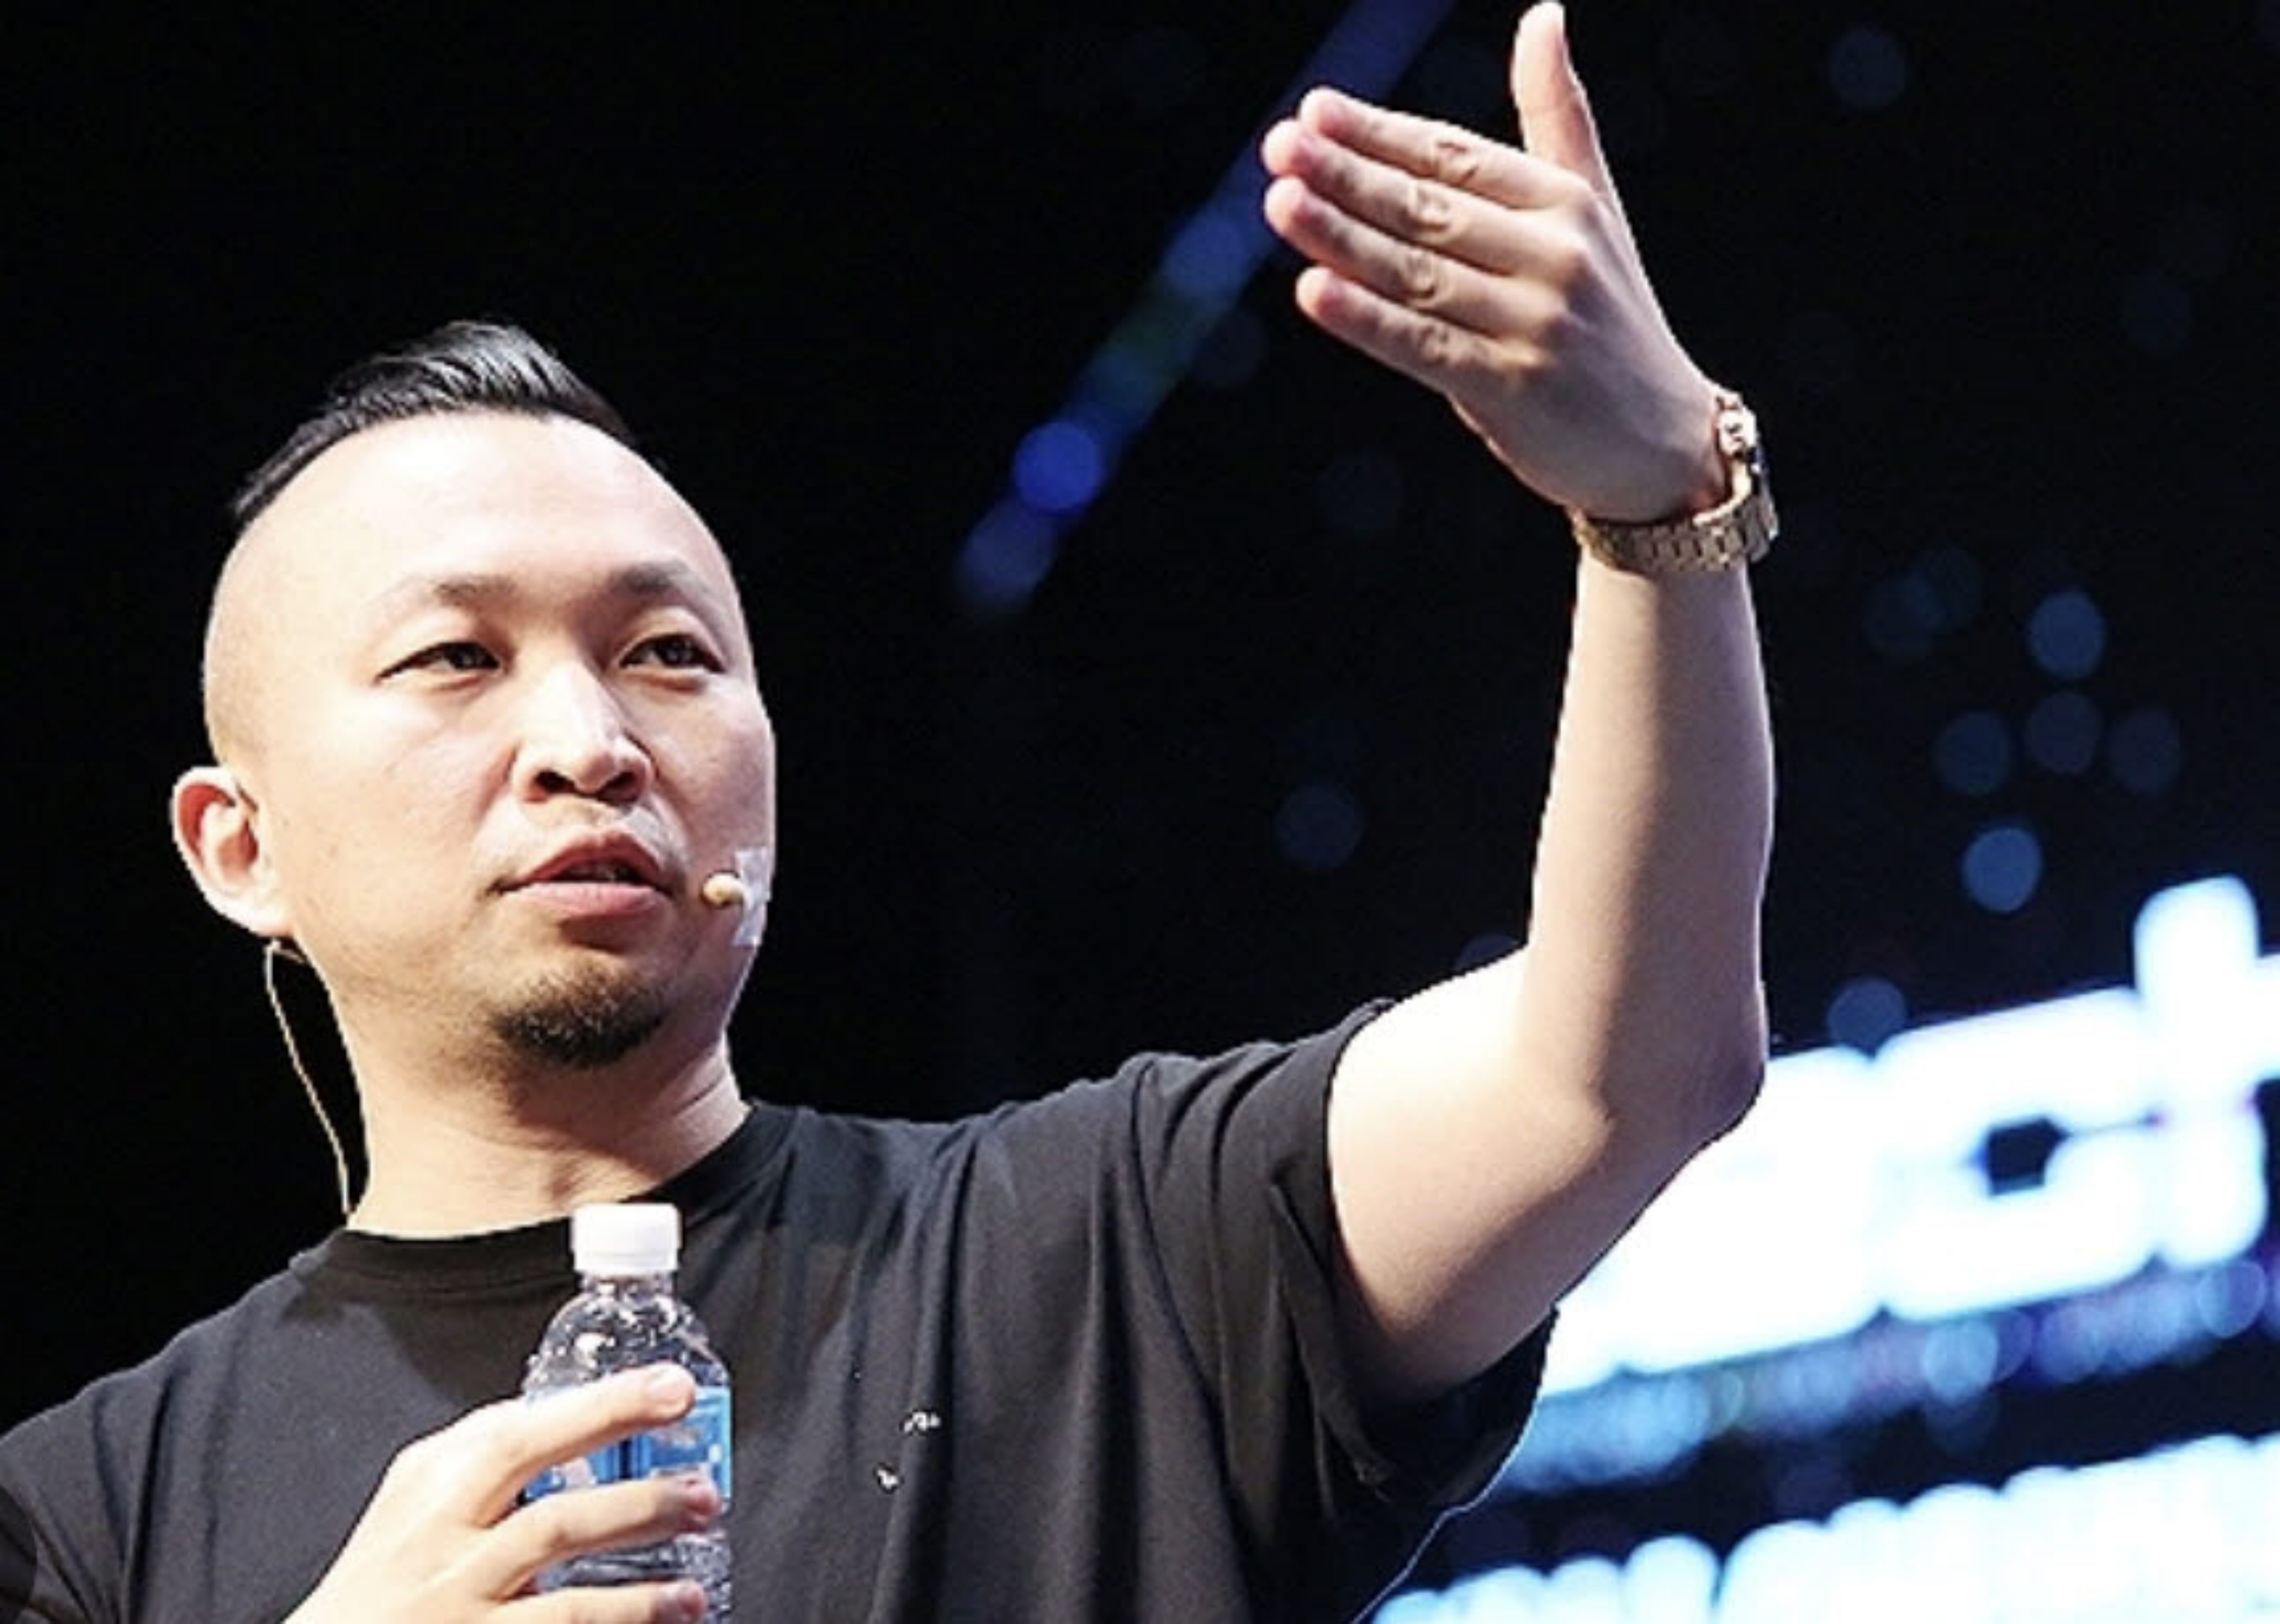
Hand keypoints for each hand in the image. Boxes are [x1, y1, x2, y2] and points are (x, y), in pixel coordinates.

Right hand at [286, 1366, 714, 1623]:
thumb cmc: (383, 1571)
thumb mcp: (416, 1494)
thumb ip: (484, 1445)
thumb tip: (570, 1402)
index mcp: (436, 1491)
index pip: (524, 1434)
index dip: (607, 1408)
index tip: (674, 1390)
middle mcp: (447, 1555)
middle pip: (551, 1519)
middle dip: (637, 1500)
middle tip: (704, 1486)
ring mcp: (463, 1614)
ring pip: (563, 1600)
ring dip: (641, 1591)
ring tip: (695, 1584)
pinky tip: (669, 1617)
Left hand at [1260, 2, 1725, 522]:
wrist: (1662, 443)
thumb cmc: (1611, 320)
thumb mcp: (1593, 209)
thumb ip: (1557, 117)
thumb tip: (1542, 13)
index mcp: (1565, 203)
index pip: (1456, 158)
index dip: (1381, 133)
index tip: (1315, 110)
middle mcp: (1555, 256)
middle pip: (1429, 207)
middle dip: (1348, 176)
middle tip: (1281, 147)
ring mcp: (1534, 323)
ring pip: (1417, 272)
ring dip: (1342, 236)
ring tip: (1280, 202)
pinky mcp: (1511, 388)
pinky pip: (1423, 345)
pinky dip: (1366, 320)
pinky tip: (1313, 291)